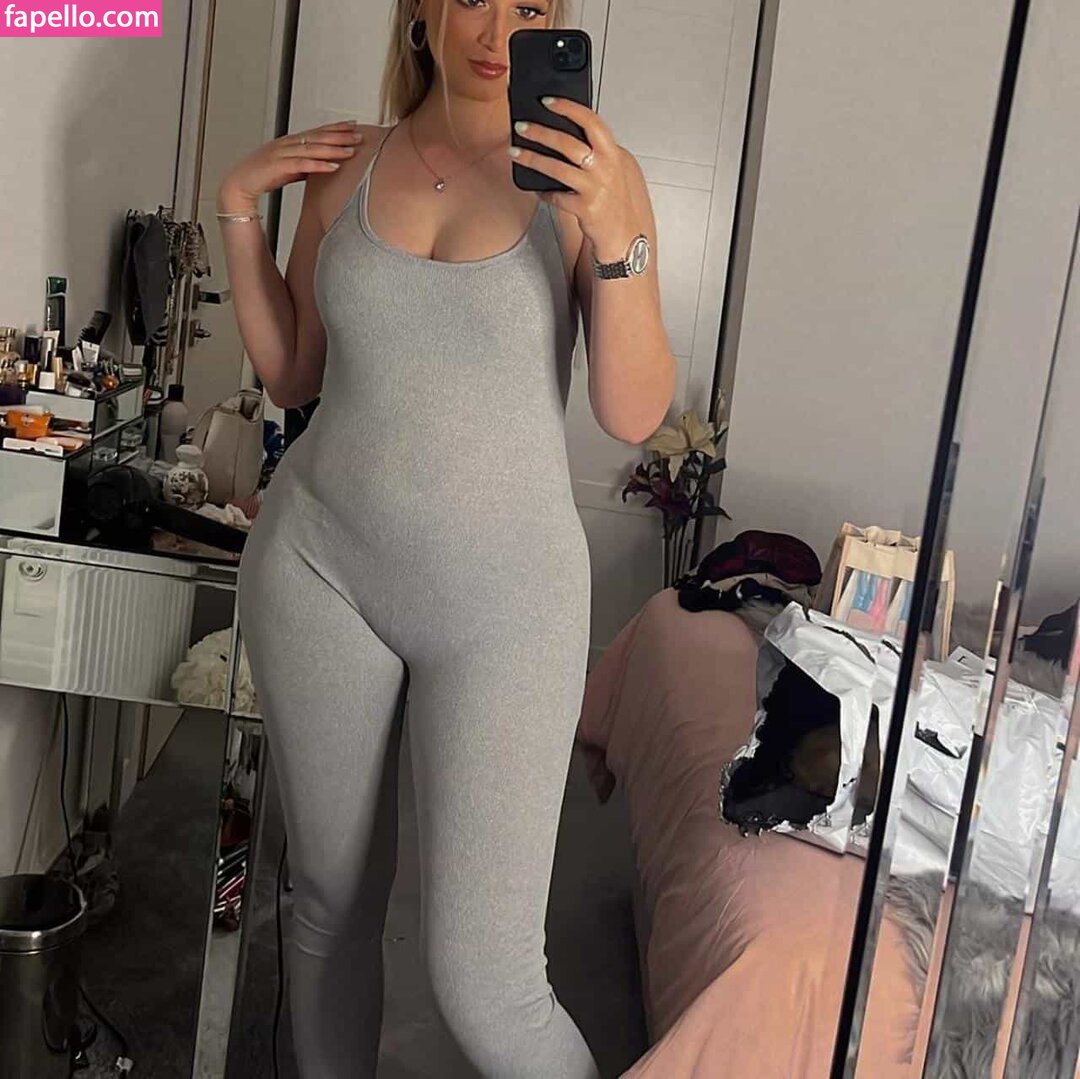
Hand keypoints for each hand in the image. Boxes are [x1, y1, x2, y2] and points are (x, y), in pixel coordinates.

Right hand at [217, 122, 365, 212]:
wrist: (239, 185)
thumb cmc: (263, 176)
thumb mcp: (289, 168)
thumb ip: (305, 164)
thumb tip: (322, 165)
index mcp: (290, 142)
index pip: (316, 131)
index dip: (335, 127)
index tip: (353, 125)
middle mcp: (287, 144)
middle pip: (317, 137)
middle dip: (339, 135)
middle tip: (359, 135)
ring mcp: (282, 153)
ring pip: (312, 148)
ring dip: (333, 149)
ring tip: (351, 150)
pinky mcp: (278, 166)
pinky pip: (302, 164)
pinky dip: (319, 165)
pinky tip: (333, 167)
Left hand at [509, 98, 641, 261]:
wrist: (624, 234)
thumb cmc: (615, 201)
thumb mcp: (612, 169)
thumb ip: (594, 152)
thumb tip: (562, 134)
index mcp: (612, 153)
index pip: (591, 121)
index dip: (568, 108)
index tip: (547, 101)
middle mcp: (605, 168)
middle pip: (568, 143)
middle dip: (540, 132)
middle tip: (521, 127)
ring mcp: (595, 188)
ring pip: (557, 168)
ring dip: (532, 158)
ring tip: (515, 152)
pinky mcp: (585, 208)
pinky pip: (556, 196)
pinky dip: (544, 192)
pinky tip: (537, 189)